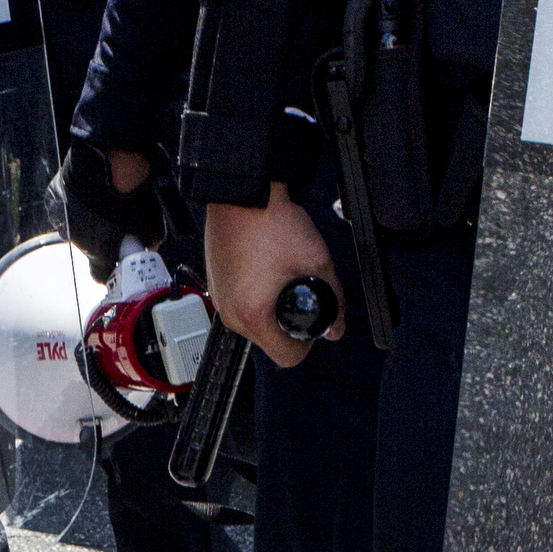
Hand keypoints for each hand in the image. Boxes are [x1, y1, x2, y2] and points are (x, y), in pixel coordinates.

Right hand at [55, 139, 169, 273]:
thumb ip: (149, 241)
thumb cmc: (136, 192)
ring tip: (100, 202)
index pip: (100, 275)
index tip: (117, 259)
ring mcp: (62, 217)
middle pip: (89, 248)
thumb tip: (148, 244)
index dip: (110, 269)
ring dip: (86, 219)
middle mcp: (77, 240)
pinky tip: (87, 188)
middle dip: (100, 239)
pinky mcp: (54, 197)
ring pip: (74, 226)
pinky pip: (64, 205)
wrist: (114, 157)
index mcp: (100, 251)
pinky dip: (74, 201)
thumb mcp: (153, 222)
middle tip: (114, 221)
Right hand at [205, 187, 339, 367]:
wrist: (243, 194)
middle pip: (269, 341)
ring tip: (281, 277)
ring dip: (271, 310)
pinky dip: (255, 295)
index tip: (312, 324)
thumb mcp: (318, 264)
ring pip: (254, 323)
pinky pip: (240, 304)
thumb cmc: (273, 223)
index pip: (287, 358)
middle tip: (300, 293)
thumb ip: (335, 302)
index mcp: (254, 316)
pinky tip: (265, 270)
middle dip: (287, 324)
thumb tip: (337, 328)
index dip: (306, 344)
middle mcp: (231, 313)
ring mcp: (219, 299)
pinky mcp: (215, 285)